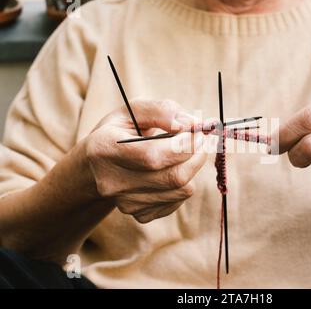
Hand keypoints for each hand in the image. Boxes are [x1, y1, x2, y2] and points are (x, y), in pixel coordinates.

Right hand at [85, 99, 206, 222]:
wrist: (93, 168)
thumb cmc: (117, 133)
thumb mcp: (130, 111)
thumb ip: (160, 110)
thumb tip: (190, 124)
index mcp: (105, 150)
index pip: (153, 156)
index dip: (184, 144)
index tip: (198, 130)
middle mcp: (113, 182)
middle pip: (173, 177)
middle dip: (197, 155)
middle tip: (202, 139)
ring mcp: (126, 203)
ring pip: (181, 190)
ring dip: (193, 168)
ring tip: (187, 152)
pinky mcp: (139, 214)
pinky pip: (178, 201)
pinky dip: (184, 183)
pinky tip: (172, 169)